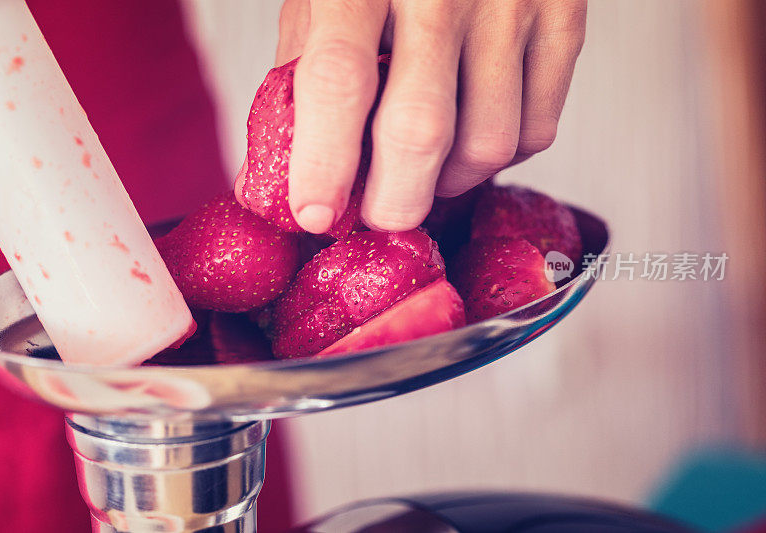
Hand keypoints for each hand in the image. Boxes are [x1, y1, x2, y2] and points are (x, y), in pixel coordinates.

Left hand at [276, 0, 585, 232]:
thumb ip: (298, 80)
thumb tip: (274, 177)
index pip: (340, 80)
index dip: (325, 163)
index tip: (316, 214)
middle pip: (421, 132)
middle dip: (395, 203)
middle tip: (380, 213)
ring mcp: (511, 1)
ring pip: (489, 145)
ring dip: (450, 181)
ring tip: (427, 165)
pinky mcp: (564, 17)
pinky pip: (538, 129)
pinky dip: (501, 157)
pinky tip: (472, 134)